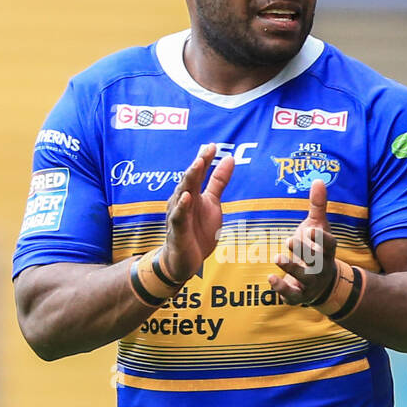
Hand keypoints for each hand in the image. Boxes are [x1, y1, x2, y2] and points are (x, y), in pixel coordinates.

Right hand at [158, 143, 234, 281]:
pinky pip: (178, 217)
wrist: (184, 261)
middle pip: (189, 180)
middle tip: (206, 152)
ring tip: (197, 166)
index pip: (198, 173)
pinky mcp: (177, 231)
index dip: (205, 159)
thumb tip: (229, 158)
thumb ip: (218, 182)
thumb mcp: (212, 204)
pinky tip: (187, 197)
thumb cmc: (196, 230)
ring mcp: (178, 215)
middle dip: (197, 166)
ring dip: (189, 180)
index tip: (213, 146)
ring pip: (182, 194)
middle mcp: (182, 201)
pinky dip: (181, 207)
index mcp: (192, 193)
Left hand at [268, 177, 336, 304]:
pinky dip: (282, 288)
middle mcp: (322, 267)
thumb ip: (317, 206)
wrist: (323, 284)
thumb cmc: (316, 249)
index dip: (322, 238)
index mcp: (327, 250)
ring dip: (292, 268)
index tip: (312, 229)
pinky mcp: (300, 295)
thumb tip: (318, 180)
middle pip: (316, 260)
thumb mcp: (318, 227)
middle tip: (290, 240)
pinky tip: (270, 279)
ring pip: (304, 278)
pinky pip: (293, 295)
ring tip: (277, 258)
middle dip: (304, 251)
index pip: (330, 245)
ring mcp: (312, 283)